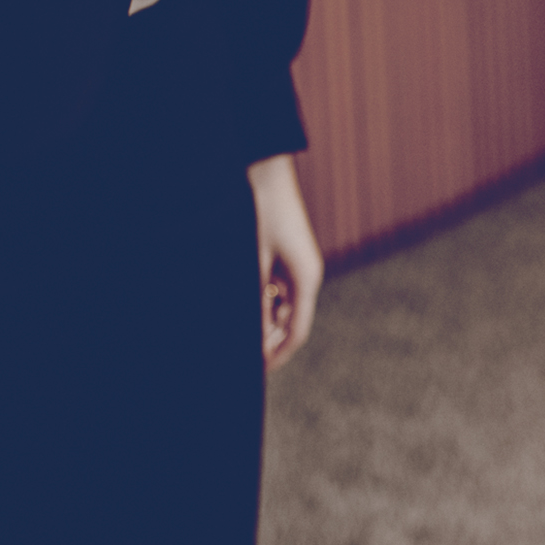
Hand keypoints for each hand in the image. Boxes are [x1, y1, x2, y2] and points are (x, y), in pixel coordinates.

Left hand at [249, 153, 322, 370]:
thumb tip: (255, 334)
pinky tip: (243, 305)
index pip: (297, 332)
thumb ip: (255, 300)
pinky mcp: (288, 255)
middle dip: (268, 340)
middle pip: (291, 321)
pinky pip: (278, 288)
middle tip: (241, 358)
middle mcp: (308, 275)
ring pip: (283, 305)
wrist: (266, 171)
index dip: (278, 355)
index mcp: (307, 279)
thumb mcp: (253, 261)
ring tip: (236, 332)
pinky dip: (262, 301)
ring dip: (263, 320)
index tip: (257, 373)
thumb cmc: (260, 212)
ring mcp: (299, 265)